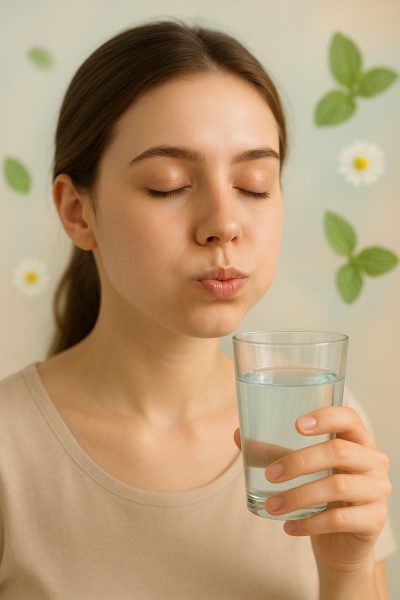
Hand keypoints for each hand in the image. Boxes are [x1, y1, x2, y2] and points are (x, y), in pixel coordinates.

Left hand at [233, 406, 391, 572]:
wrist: (342, 542)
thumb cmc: (320, 493)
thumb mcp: (300, 469)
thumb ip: (273, 451)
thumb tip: (239, 434)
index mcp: (357, 439)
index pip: (348, 418)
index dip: (325, 417)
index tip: (296, 425)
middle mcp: (373, 460)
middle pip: (338, 451)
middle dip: (298, 462)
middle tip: (270, 474)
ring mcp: (378, 490)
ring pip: (337, 486)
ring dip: (298, 496)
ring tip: (271, 506)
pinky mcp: (375, 520)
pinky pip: (340, 519)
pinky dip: (310, 523)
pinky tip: (289, 527)